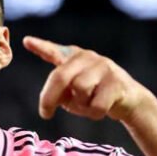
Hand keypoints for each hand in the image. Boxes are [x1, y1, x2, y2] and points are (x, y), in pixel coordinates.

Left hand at [23, 36, 151, 121]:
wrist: (129, 100)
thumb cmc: (94, 95)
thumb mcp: (72, 94)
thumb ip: (60, 92)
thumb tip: (52, 99)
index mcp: (73, 58)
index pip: (54, 51)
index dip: (41, 47)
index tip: (26, 41)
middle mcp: (87, 57)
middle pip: (60, 77)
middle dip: (49, 98)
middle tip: (45, 114)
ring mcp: (103, 67)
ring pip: (80, 91)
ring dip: (80, 106)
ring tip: (88, 105)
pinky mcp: (116, 81)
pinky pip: (96, 105)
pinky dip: (94, 114)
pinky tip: (102, 109)